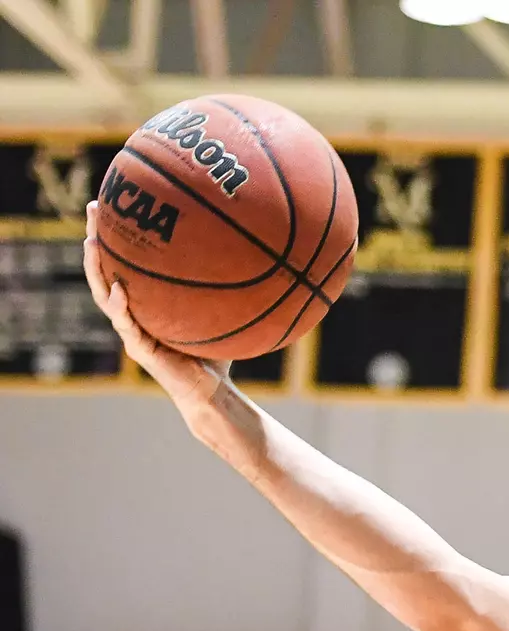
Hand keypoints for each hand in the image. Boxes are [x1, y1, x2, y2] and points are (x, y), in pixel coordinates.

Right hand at [83, 201, 229, 415]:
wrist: (213, 393)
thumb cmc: (218, 352)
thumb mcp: (224, 312)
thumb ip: (229, 287)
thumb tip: (257, 252)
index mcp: (147, 304)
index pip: (126, 263)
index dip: (118, 235)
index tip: (117, 201)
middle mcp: (134, 314)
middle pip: (106, 270)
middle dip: (97, 238)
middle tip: (93, 207)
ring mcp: (133, 332)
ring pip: (105, 295)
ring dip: (96, 269)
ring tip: (91, 242)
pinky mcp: (140, 350)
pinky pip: (126, 324)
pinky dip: (121, 305)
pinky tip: (119, 287)